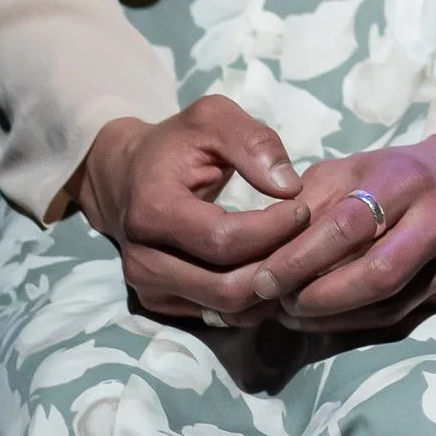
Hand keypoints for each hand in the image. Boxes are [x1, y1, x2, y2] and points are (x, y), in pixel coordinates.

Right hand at [77, 101, 304, 324]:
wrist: (127, 176)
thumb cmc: (176, 144)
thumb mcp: (213, 119)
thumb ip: (253, 143)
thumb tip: (290, 187)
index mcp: (152, 211)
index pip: (224, 240)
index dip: (273, 229)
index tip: (304, 207)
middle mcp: (143, 260)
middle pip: (227, 286)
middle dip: (278, 266)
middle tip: (309, 239)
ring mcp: (149, 288)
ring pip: (227, 308)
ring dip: (271, 287)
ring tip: (297, 254)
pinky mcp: (161, 304)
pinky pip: (221, 317)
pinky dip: (256, 299)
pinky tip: (275, 269)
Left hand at [270, 131, 435, 332]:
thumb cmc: (401, 174)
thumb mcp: (356, 168)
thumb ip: (310, 199)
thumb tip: (259, 242)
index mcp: (405, 178)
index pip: (349, 224)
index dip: (301, 257)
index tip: (262, 278)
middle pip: (377, 273)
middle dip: (319, 297)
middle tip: (276, 305)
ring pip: (391, 304)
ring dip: (333, 317)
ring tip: (290, 316)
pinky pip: (404, 316)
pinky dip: (358, 323)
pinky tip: (327, 321)